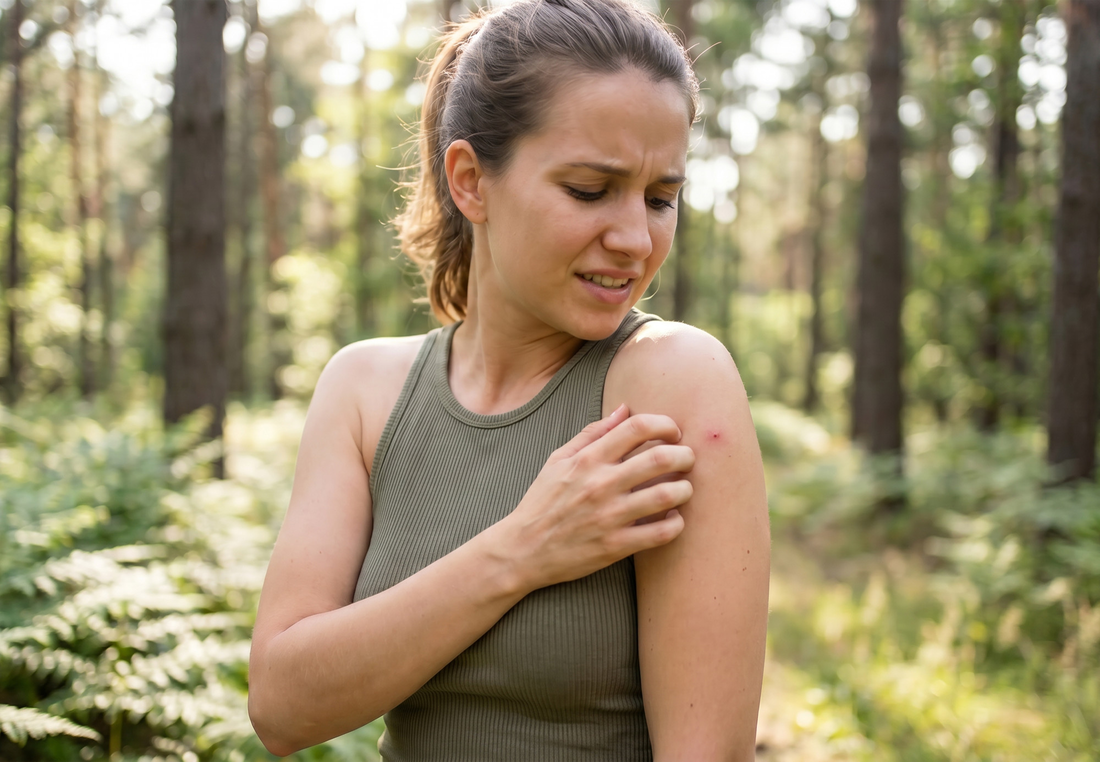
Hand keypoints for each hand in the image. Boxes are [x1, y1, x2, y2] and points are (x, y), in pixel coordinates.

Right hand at [495, 404, 693, 589]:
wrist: (522, 550)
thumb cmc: (542, 502)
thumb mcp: (558, 460)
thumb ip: (593, 433)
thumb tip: (624, 408)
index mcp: (588, 459)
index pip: (637, 428)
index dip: (665, 424)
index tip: (673, 433)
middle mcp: (601, 484)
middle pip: (660, 458)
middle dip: (684, 455)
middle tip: (687, 459)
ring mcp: (609, 516)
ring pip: (666, 495)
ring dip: (685, 489)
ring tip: (684, 489)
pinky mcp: (615, 546)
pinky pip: (660, 533)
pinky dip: (676, 523)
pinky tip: (674, 518)